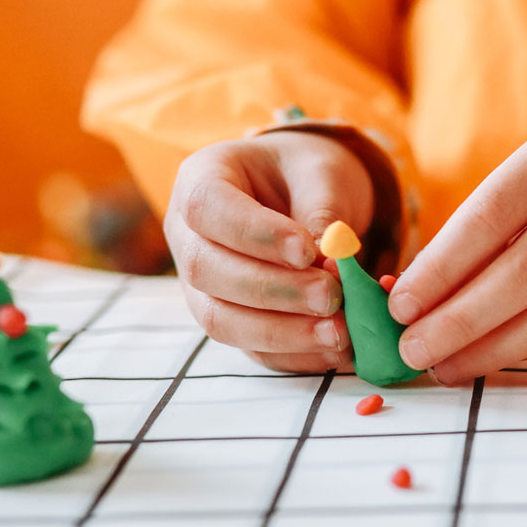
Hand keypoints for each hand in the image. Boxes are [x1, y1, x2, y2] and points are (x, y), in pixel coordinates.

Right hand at [166, 131, 376, 371]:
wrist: (305, 193)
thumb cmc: (306, 173)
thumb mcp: (322, 171)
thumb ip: (323, 209)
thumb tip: (331, 259)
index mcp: (199, 181)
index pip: (207, 208)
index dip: (254, 235)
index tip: (307, 251)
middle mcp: (187, 236)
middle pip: (206, 271)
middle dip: (272, 290)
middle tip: (331, 295)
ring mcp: (203, 286)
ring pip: (221, 320)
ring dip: (282, 332)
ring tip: (338, 331)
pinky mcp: (232, 322)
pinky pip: (252, 350)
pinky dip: (294, 355)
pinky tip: (334, 350)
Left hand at [389, 127, 526, 383]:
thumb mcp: (521, 188)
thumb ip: (472, 238)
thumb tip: (410, 302)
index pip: (491, 216)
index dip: (441, 268)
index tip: (400, 307)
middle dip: (462, 319)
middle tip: (414, 349)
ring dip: (494, 349)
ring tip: (447, 366)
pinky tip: (492, 359)